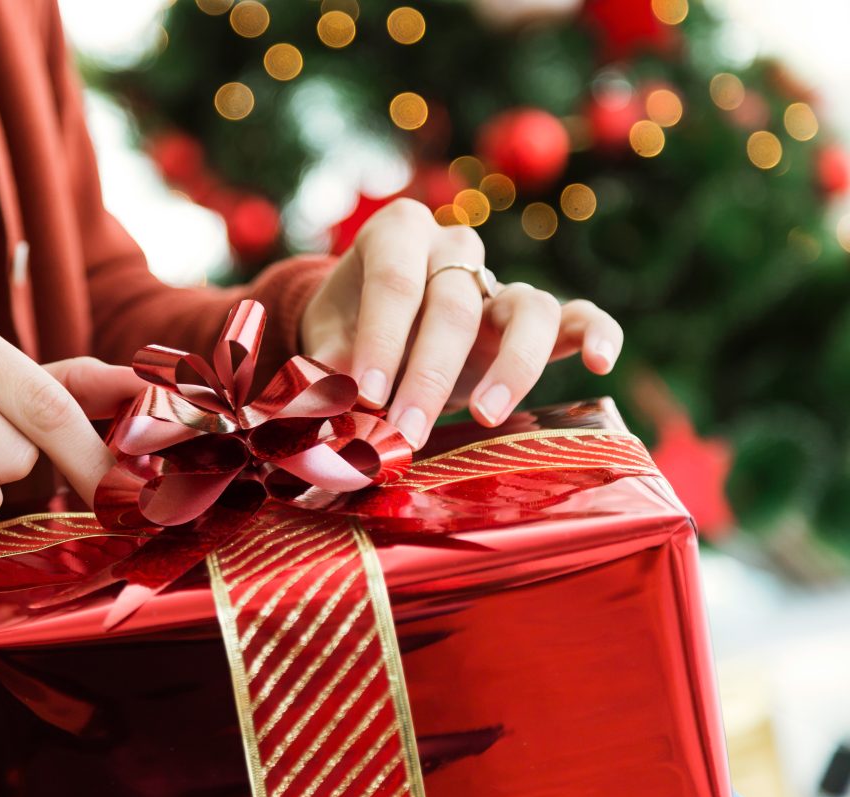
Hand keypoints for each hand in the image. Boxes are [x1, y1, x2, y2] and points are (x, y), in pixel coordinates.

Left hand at [301, 199, 622, 447]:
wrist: (372, 327)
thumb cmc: (347, 329)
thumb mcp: (326, 339)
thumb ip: (328, 368)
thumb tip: (329, 407)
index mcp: (396, 233)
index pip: (394, 282)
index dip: (381, 339)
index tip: (365, 395)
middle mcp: (454, 246)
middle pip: (454, 304)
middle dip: (428, 374)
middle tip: (406, 431)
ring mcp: (500, 281)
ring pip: (527, 307)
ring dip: (510, 366)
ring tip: (484, 415)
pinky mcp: (537, 318)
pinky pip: (580, 316)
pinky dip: (598, 334)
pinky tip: (601, 364)